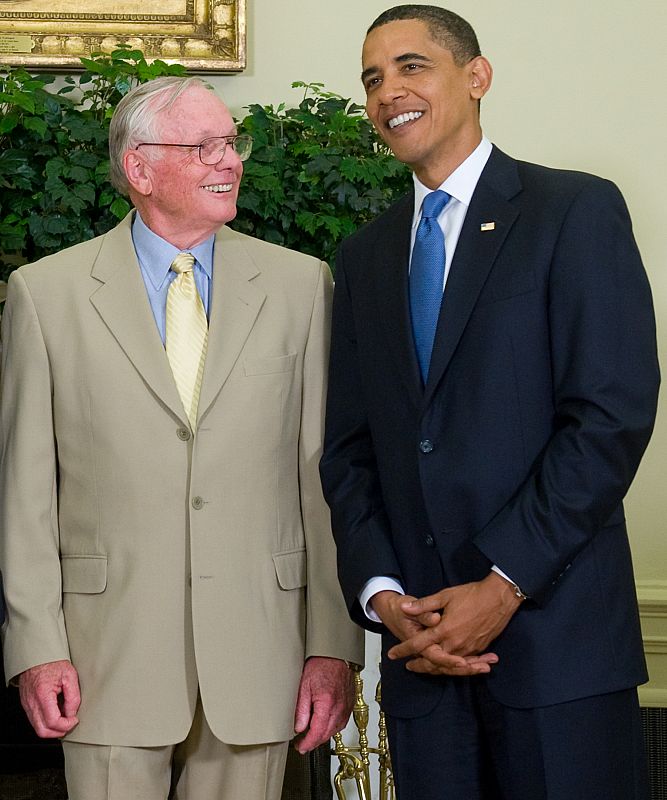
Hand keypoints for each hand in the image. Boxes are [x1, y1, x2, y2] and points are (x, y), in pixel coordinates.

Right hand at [19, 660, 79, 737]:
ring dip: (52, 728)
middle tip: (70, 724)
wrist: (37, 655)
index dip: (66, 725)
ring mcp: (27, 705)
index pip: (52, 722)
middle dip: (58, 732)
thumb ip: (73, 697)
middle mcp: (31, 703)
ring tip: (64, 718)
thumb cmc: (52, 662)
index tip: (75, 720)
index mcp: (42, 695)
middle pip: (42, 731)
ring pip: (37, 728)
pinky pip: (35, 720)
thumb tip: (72, 714)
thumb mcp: (70, 675)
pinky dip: (46, 722)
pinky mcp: (26, 704)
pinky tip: (56, 713)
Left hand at [293, 657, 354, 753]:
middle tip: (302, 744)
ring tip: (311, 735)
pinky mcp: (350, 705)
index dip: (308, 743)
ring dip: (323, 736)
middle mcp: (339, 707)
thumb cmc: (320, 665)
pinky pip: (341, 723)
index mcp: (327, 703)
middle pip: (326, 734)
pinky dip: (332, 728)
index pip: (317, 732)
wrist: (335, 655)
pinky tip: (324, 725)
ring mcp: (346, 707)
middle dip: (314, 742)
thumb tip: (299, 728)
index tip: (300, 747)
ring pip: (335, 731)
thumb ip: (301, 709)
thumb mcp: (303, 686)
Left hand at [373, 589, 494, 675]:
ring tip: (425, 669)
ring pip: (448, 666)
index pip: (418, 644)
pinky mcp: (478, 648)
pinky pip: (463, 663)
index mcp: (444, 630)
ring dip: (435, 669)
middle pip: (432, 662)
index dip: (403, 650)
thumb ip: (424, 605)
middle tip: (409, 667)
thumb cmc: (472, 594)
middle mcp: (455, 644)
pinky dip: (453, 667)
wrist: (499, 597)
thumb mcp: (445, 595)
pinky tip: (449, 666)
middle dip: (419, 666)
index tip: (393, 654)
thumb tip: (405, 608)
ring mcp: (468, 648)